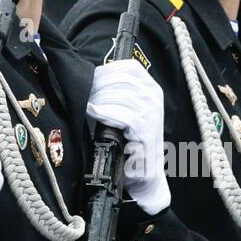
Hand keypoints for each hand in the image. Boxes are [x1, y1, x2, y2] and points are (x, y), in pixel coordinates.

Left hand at [86, 59, 169, 214]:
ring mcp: (152, 113)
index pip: (128, 67)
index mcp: (152, 88)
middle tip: (85, 96)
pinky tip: (94, 113)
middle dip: (99, 87)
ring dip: (99, 100)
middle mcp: (155, 97)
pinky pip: (121, 114)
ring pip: (119, 97)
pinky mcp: (146, 129)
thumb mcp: (127, 110)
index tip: (92, 79)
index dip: (107, 71)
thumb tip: (93, 78)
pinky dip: (104, 113)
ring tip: (88, 107)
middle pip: (120, 80)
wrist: (144, 172)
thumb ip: (117, 93)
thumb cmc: (131, 141)